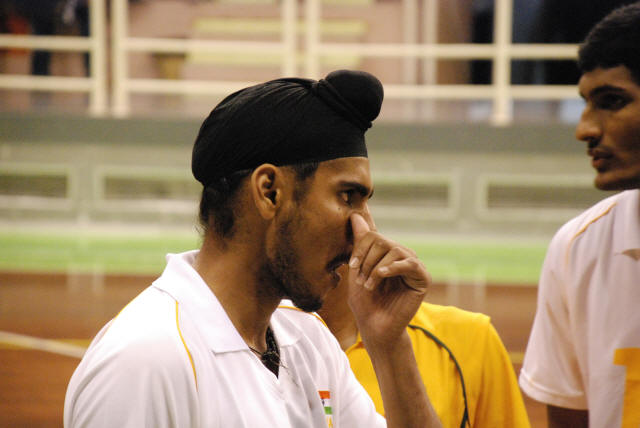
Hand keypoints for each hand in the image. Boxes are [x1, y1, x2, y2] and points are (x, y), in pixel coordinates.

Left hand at [347, 213, 430, 347]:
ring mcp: (413, 267)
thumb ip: (359, 244)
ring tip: (369, 284)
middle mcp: (401, 257)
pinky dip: (393, 267)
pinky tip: (381, 276)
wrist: (375, 328)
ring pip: (394, 250)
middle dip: (367, 259)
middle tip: (361, 279)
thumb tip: (355, 216)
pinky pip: (410, 263)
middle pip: (383, 241)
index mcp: (386, 254)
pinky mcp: (422, 279)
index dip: (360, 248)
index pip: (374, 235)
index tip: (351, 267)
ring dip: (376, 267)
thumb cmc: (365, 302)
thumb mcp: (357, 269)